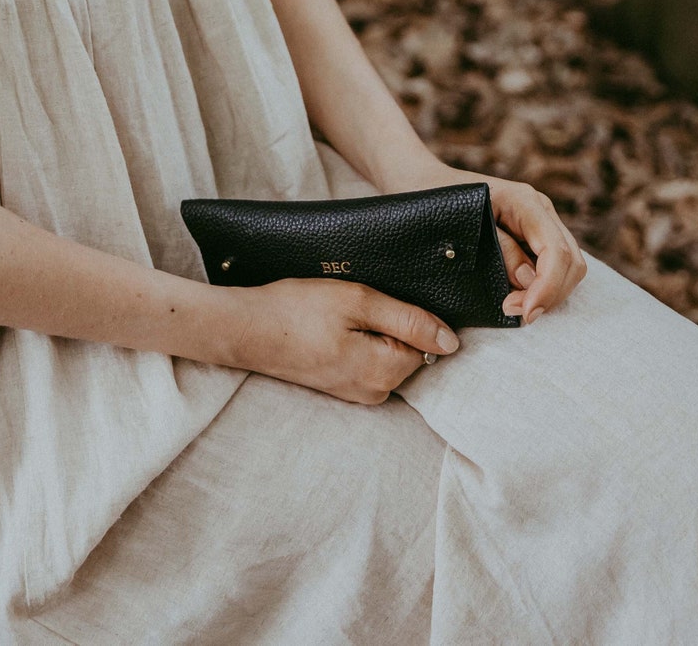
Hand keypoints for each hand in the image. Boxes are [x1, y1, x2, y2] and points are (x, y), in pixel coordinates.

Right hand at [222, 278, 459, 403]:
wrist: (245, 329)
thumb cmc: (296, 312)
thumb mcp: (358, 303)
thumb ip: (409, 321)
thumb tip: (452, 342)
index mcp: (384, 373)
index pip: (427, 343)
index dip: (405, 316)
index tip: (374, 303)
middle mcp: (374, 392)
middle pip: (407, 351)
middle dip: (388, 325)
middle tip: (349, 309)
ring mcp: (356, 393)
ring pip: (386, 353)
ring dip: (370, 332)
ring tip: (336, 319)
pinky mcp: (340, 386)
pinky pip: (366, 360)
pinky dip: (356, 341)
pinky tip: (330, 329)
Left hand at [386, 162, 586, 323]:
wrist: (425, 184)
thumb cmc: (437, 202)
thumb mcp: (463, 226)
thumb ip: (500, 250)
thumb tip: (528, 279)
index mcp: (525, 203)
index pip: (556, 252)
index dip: (547, 287)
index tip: (524, 313)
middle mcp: (540, 210)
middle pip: (572, 262)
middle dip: (550, 294)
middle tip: (515, 313)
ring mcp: (541, 222)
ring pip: (569, 266)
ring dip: (549, 293)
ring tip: (514, 307)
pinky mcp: (533, 236)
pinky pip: (553, 265)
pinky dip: (543, 286)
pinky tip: (518, 296)